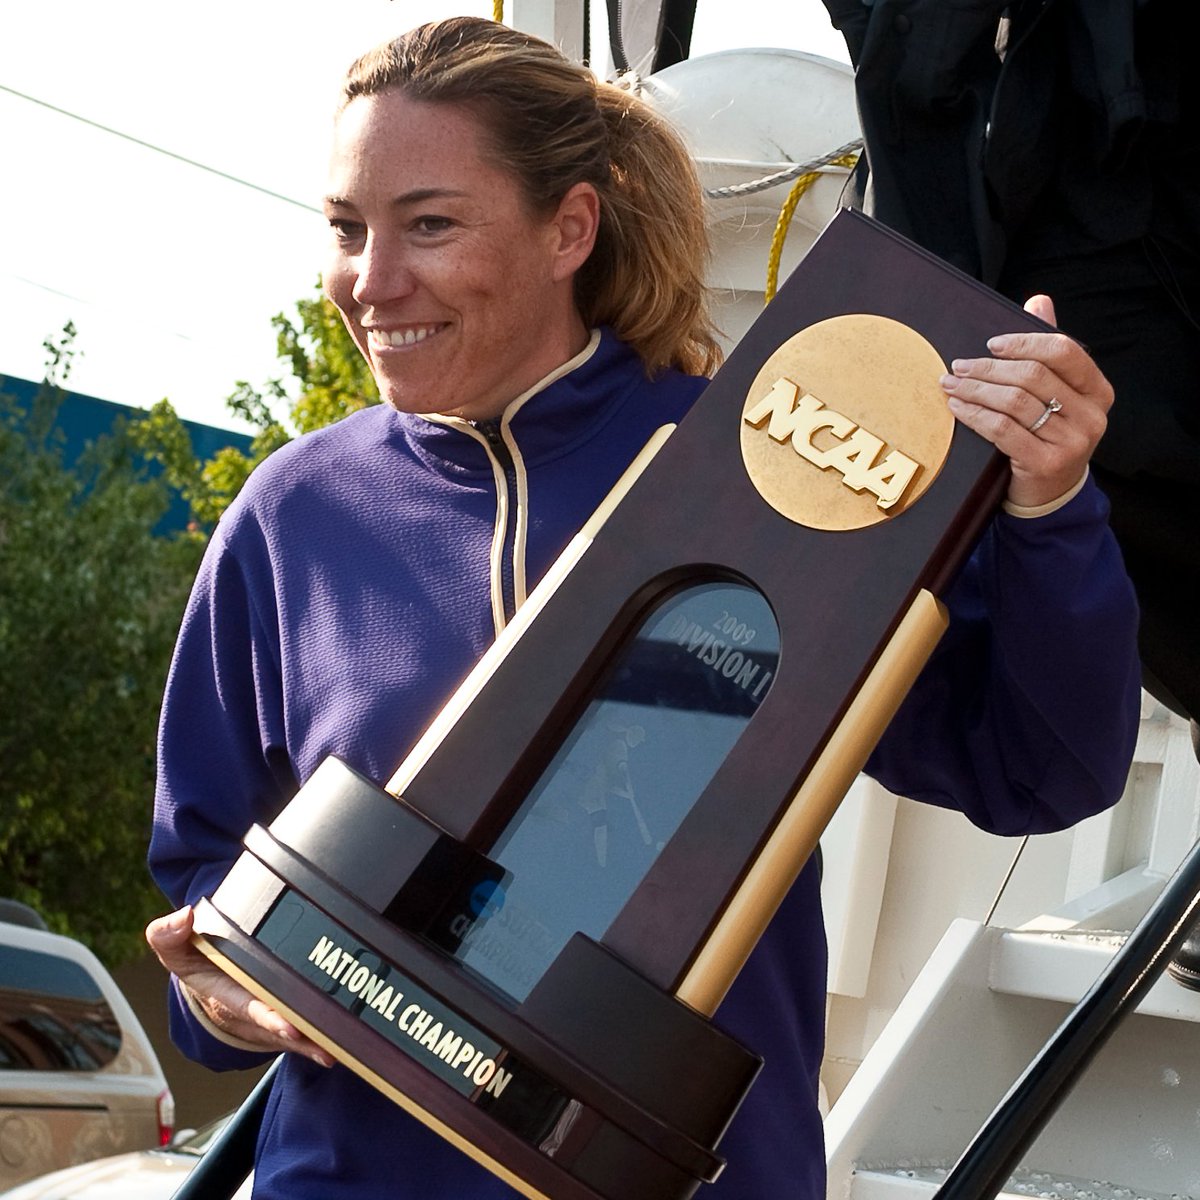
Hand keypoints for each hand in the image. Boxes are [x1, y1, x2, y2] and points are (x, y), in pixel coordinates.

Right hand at [146, 906, 333, 1066]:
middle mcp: (250, 1009)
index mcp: (225, 993)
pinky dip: (319, 1040)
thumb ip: (169, 934)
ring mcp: (268, 1017)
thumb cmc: (198, 963)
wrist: (210, 979)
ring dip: (313, 1042)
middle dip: (297, 1035)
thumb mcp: (177, 949)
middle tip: (323, 1040)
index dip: (267, 1017)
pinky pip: (303, 1032)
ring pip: (293, 1034)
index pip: (248, 1006)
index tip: (287, 1026)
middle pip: (276, 1025)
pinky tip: (338, 1045)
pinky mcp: (284, 1017)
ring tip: (335, 1048)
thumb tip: (184, 917)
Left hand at [939, 295, 1111, 508]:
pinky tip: (958, 408)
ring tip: (950, 385)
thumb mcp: (1056, 396)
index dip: (1024, 342)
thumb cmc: (1049, 437)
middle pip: (1032, 375)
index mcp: (1098, 391)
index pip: (1063, 351)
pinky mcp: (1046, 463)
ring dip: (975, 390)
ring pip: (1014, 401)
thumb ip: (1048, 352)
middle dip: (988, 368)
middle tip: (958, 366)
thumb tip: (1039, 301)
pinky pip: (1001, 429)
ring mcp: (1072, 441)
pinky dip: (974, 414)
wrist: (1050, 495)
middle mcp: (1091, 415)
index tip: (992, 345)